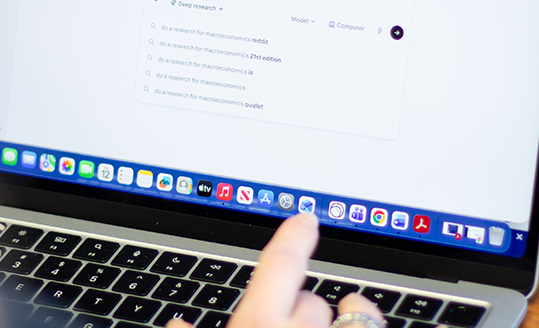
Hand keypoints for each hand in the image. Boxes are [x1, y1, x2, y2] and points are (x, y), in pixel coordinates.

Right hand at [167, 213, 383, 327]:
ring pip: (348, 317)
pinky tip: (357, 317)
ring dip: (344, 319)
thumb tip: (176, 323)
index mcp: (259, 325)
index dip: (294, 237)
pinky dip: (363, 321)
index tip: (305, 220)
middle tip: (285, 324)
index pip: (281, 264)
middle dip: (300, 311)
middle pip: (310, 301)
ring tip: (345, 314)